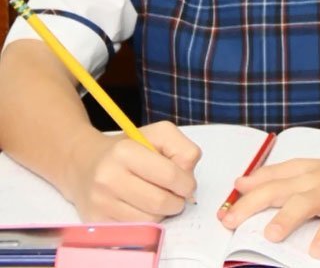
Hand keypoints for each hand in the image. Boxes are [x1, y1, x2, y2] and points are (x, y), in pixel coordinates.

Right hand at [64, 121, 199, 221]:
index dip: (187, 183)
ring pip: (150, 220)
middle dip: (177, 201)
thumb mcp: (159, 135)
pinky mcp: (96, 221)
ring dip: (162, 213)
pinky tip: (141, 208)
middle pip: (161, 202)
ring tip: (156, 198)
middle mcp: (108, 178)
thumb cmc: (129, 149)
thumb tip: (189, 179)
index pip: (170, 176)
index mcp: (125, 152)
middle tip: (175, 194)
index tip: (187, 184)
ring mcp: (100, 202)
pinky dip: (146, 222)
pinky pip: (135, 230)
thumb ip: (183, 150)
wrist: (84, 164)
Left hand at [221, 147, 319, 257]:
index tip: (227, 220)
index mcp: (306, 180)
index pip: (273, 189)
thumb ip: (271, 176)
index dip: (250, 204)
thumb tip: (239, 183)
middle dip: (287, 218)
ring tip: (317, 251)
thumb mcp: (304, 168)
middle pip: (304, 202)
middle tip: (270, 235)